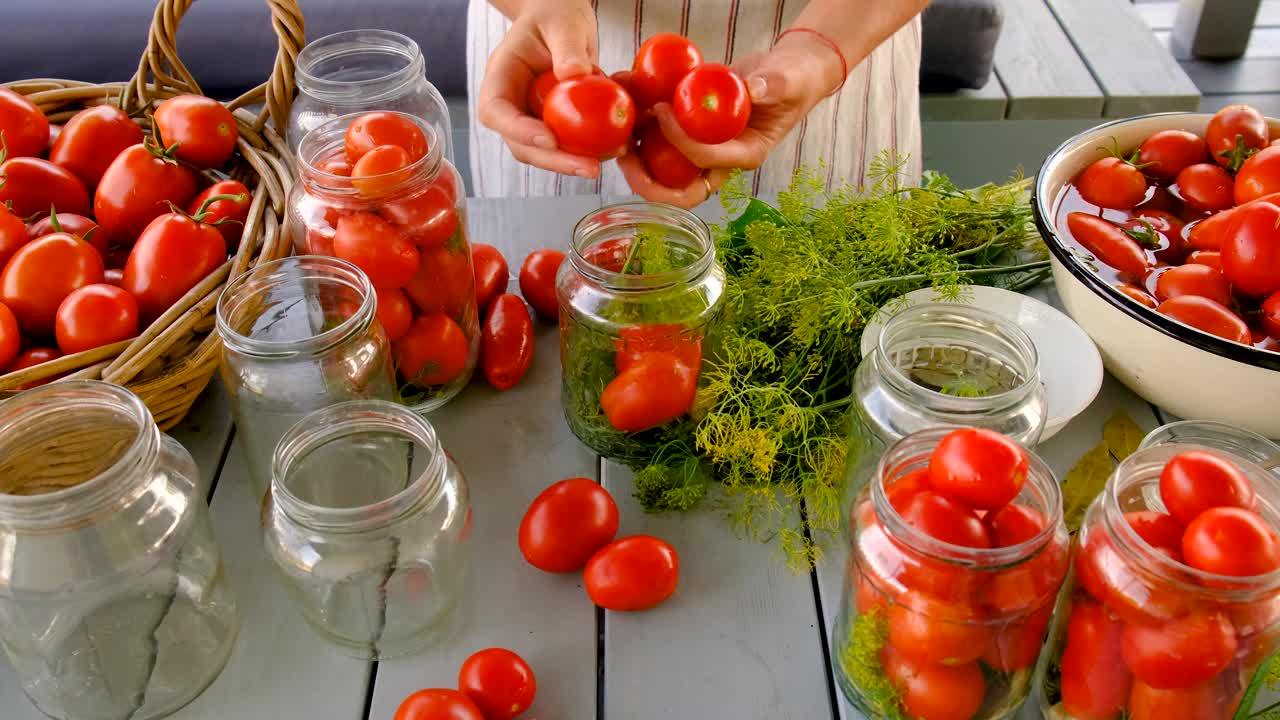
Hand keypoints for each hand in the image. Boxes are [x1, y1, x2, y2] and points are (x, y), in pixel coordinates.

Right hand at [477, 0, 600, 177]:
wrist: (564, 19)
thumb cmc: (555, 12)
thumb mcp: (563, 22)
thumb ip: (567, 46)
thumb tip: (574, 74)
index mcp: (501, 78)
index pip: (496, 113)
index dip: (518, 131)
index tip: (549, 138)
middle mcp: (513, 104)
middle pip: (522, 144)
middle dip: (554, 161)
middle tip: (589, 167)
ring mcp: (533, 118)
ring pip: (546, 153)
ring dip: (575, 162)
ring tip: (609, 157)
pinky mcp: (557, 124)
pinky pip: (570, 145)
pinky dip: (591, 150)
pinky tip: (618, 148)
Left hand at [618, 33, 843, 207]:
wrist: (787, 75)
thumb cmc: (793, 81)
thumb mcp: (789, 81)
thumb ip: (774, 86)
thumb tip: (756, 90)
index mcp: (745, 155)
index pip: (705, 161)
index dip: (680, 142)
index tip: (663, 112)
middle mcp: (721, 161)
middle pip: (680, 190)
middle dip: (648, 182)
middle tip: (625, 156)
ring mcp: (704, 151)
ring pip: (664, 172)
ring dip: (637, 162)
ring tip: (617, 139)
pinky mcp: (692, 134)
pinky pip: (663, 145)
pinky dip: (642, 134)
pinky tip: (628, 113)